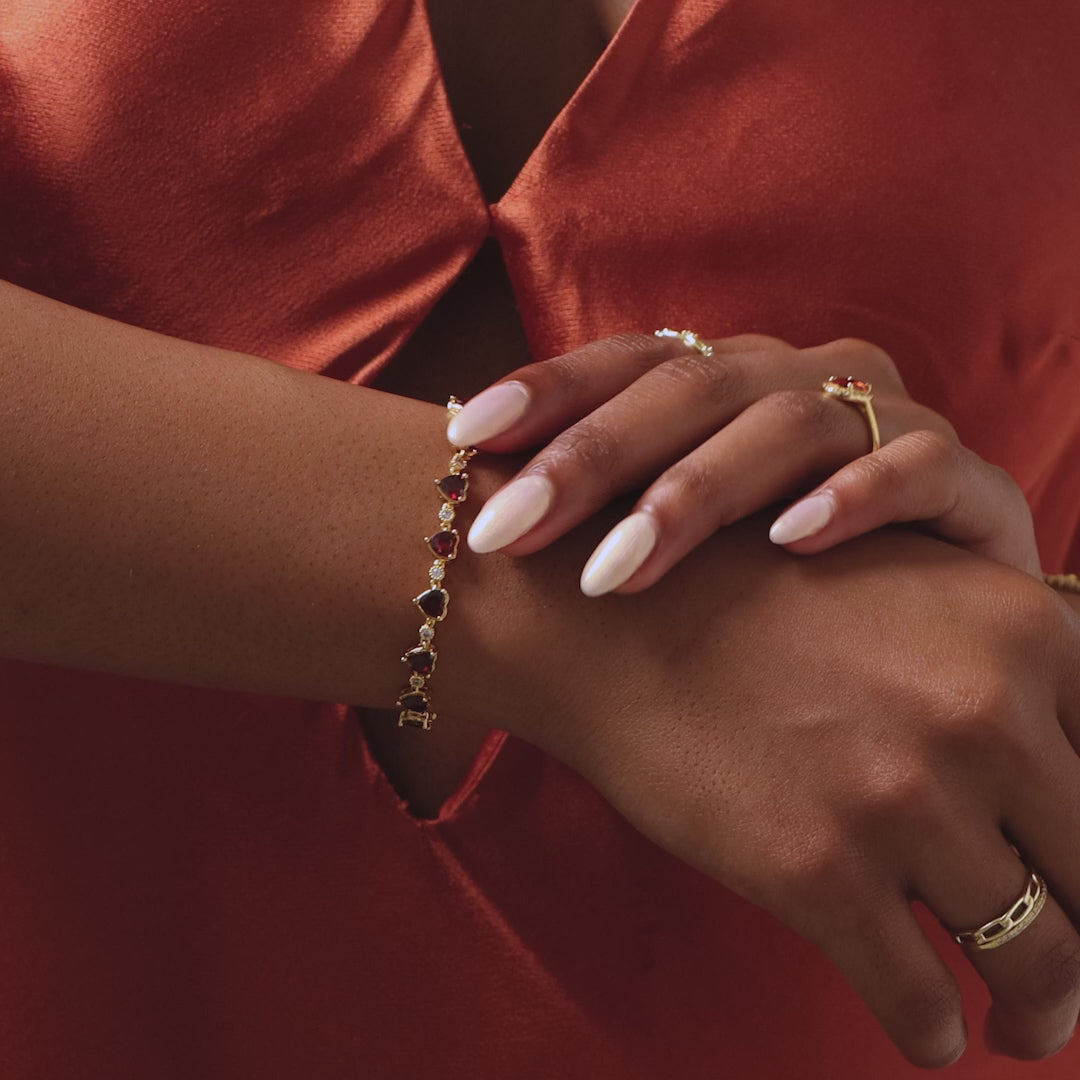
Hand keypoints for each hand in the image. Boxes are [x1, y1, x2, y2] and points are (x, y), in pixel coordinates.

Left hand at [446, 332, 1041, 591]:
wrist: (930, 602)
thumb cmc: (777, 567)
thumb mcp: (690, 529)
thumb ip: (610, 503)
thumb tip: (475, 505)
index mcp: (727, 380)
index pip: (628, 362)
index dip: (547, 391)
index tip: (466, 438)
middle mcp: (797, 380)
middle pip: (691, 387)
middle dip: (594, 459)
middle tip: (511, 532)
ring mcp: (883, 420)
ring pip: (786, 423)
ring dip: (698, 490)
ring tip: (619, 567)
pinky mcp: (962, 481)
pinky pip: (917, 466)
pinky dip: (857, 496)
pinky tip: (793, 544)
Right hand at [497, 517, 1079, 1065]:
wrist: (616, 615)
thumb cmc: (755, 604)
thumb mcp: (906, 594)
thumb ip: (1005, 672)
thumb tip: (1057, 799)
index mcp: (1023, 630)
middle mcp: (983, 713)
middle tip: (1064, 992)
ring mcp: (902, 797)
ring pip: (1035, 957)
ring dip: (1036, 1011)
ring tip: (1018, 1029)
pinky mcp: (818, 871)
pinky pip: (919, 999)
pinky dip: (933, 1032)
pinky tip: (925, 1032)